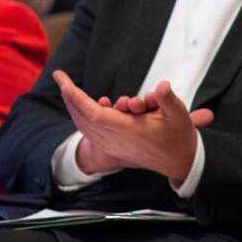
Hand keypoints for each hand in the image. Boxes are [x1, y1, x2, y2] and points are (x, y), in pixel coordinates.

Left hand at [55, 71, 213, 181]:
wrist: (180, 162)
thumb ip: (168, 99)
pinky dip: (81, 117)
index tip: (63, 80)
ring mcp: (111, 145)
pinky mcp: (112, 148)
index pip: (92, 112)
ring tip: (67, 89)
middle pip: (81, 117)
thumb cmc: (178, 137)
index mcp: (127, 130)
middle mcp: (114, 139)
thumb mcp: (179, 115)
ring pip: (83, 125)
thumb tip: (163, 86)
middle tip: (61, 78)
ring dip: (73, 106)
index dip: (75, 96)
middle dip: (69, 96)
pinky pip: (89, 131)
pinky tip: (82, 105)